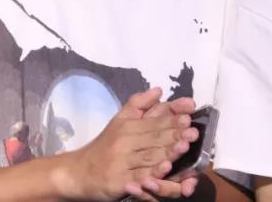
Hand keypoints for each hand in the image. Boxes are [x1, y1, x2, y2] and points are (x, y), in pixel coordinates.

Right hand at [60, 88, 198, 199]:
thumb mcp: (119, 121)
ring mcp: (121, 162)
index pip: (153, 121)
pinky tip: (163, 171)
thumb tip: (158, 90)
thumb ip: (139, 105)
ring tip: (184, 147)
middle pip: (153, 138)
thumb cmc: (104, 146)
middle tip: (192, 131)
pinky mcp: (118, 181)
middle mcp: (123, 142)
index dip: (172, 117)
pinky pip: (138, 178)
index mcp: (126, 126)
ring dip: (167, 153)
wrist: (79, 171)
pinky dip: (152, 175)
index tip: (190, 110)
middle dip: (174, 135)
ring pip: (148, 157)